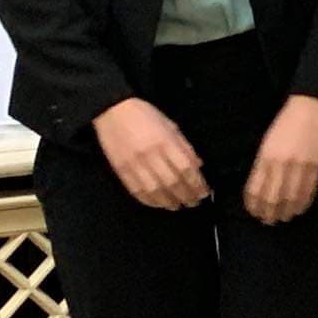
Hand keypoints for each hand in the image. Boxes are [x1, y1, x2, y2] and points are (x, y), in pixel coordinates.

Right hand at [93, 97, 208, 209]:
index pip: (186, 169)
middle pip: (172, 182)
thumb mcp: (171, 126)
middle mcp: (151, 155)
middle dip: (186, 195)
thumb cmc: (146, 116)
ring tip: (177, 206)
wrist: (112, 111)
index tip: (204, 192)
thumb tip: (198, 166)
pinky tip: (158, 204)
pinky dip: (149, 200)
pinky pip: (136, 190)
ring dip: (168, 202)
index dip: (197, 183)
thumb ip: (185, 147)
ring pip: (154, 190)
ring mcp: (134, 164)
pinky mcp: (120, 170)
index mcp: (166, 142)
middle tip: (194, 202)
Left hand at [244, 95, 317, 225]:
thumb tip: (261, 188)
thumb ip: (263, 165)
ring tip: (284, 218)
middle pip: (272, 198)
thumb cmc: (285, 123)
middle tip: (268, 221)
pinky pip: (309, 191)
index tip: (254, 213)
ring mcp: (300, 167)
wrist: (310, 108)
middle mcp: (280, 165)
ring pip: (290, 198)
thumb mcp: (267, 143)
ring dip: (286, 212)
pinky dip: (303, 204)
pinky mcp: (316, 167)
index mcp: (264, 158)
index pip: (255, 190)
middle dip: (269, 213)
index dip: (254, 206)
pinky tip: (299, 209)